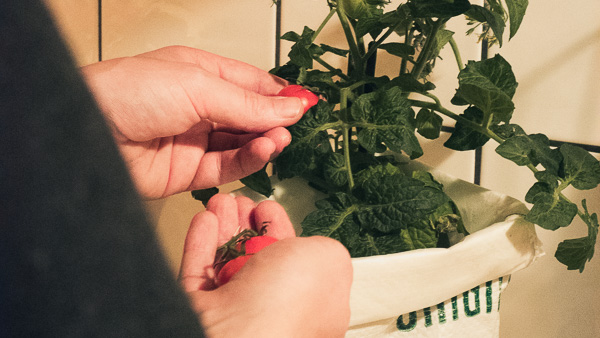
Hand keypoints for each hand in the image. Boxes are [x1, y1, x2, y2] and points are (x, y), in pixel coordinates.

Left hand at [81, 46, 309, 198]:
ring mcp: (194, 140)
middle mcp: (198, 106)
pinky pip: (228, 167)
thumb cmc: (128, 92)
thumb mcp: (198, 86)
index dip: (280, 95)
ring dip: (265, 141)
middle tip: (296, 124)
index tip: (306, 104)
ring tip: (280, 138)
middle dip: (274, 120)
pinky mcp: (188, 173)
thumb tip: (292, 106)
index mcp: (200, 73)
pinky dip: (249, 160)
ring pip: (242, 143)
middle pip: (250, 116)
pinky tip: (265, 150)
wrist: (85, 133)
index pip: (251, 84)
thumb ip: (247, 103)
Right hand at [178, 194, 352, 336]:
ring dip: (225, 227)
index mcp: (312, 308)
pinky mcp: (201, 310)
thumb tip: (317, 246)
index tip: (271, 210)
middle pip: (259, 260)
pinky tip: (206, 220)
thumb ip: (327, 249)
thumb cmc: (286, 305)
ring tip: (223, 203)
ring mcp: (235, 314)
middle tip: (244, 204)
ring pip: (227, 262)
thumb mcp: (329, 260)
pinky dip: (201, 242)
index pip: (298, 266)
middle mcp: (273, 314)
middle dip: (249, 226)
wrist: (234, 335)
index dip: (284, 232)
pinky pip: (199, 271)